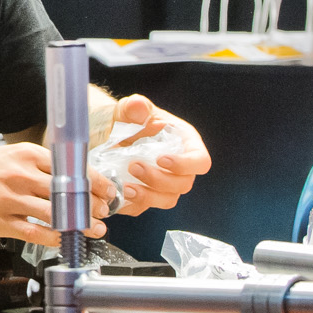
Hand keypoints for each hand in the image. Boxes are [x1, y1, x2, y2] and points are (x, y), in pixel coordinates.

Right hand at [0, 144, 106, 246]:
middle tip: (103, 212)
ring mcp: (10, 200)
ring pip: (55, 214)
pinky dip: (54, 237)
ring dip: (79, 223)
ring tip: (93, 229)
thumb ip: (36, 165)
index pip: (70, 167)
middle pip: (68, 191)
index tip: (107, 190)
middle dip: (92, 204)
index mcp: (26, 155)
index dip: (94, 181)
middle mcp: (20, 175)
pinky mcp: (1, 222)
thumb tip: (69, 177)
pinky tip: (64, 239)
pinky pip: (35, 233)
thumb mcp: (8, 155)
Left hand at [93, 97, 208, 217]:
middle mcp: (181, 167)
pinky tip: (119, 193)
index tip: (161, 160)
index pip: (200, 161)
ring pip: (167, 199)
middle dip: (159, 179)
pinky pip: (146, 206)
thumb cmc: (130, 120)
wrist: (112, 135)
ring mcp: (166, 184)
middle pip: (183, 184)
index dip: (185, 165)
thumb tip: (138, 106)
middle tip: (133, 167)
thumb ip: (135, 107)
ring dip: (148, 196)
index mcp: (186, 144)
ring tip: (126, 186)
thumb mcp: (130, 109)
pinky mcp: (150, 195)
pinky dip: (133, 203)